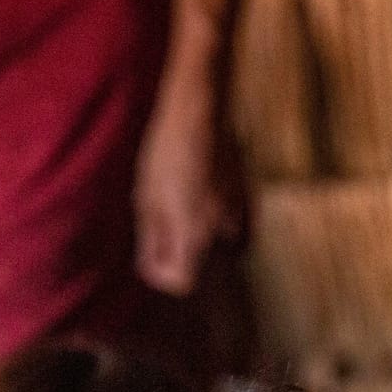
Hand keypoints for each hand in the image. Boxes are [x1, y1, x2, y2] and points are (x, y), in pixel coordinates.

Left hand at [134, 67, 244, 296]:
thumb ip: (152, 241)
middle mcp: (220, 229)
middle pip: (197, 262)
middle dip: (176, 251)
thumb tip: (152, 270)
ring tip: (174, 199)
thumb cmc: (167, 151)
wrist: (199, 109)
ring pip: (211, 240)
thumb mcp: (147, 200)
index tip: (150, 258)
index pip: (182, 282)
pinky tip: (193, 185)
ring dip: (192, 229)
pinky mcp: (243, 193)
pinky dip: (207, 210)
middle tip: (157, 223)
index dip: (161, 275)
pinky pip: (223, 217)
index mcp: (193, 233)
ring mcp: (236, 211)